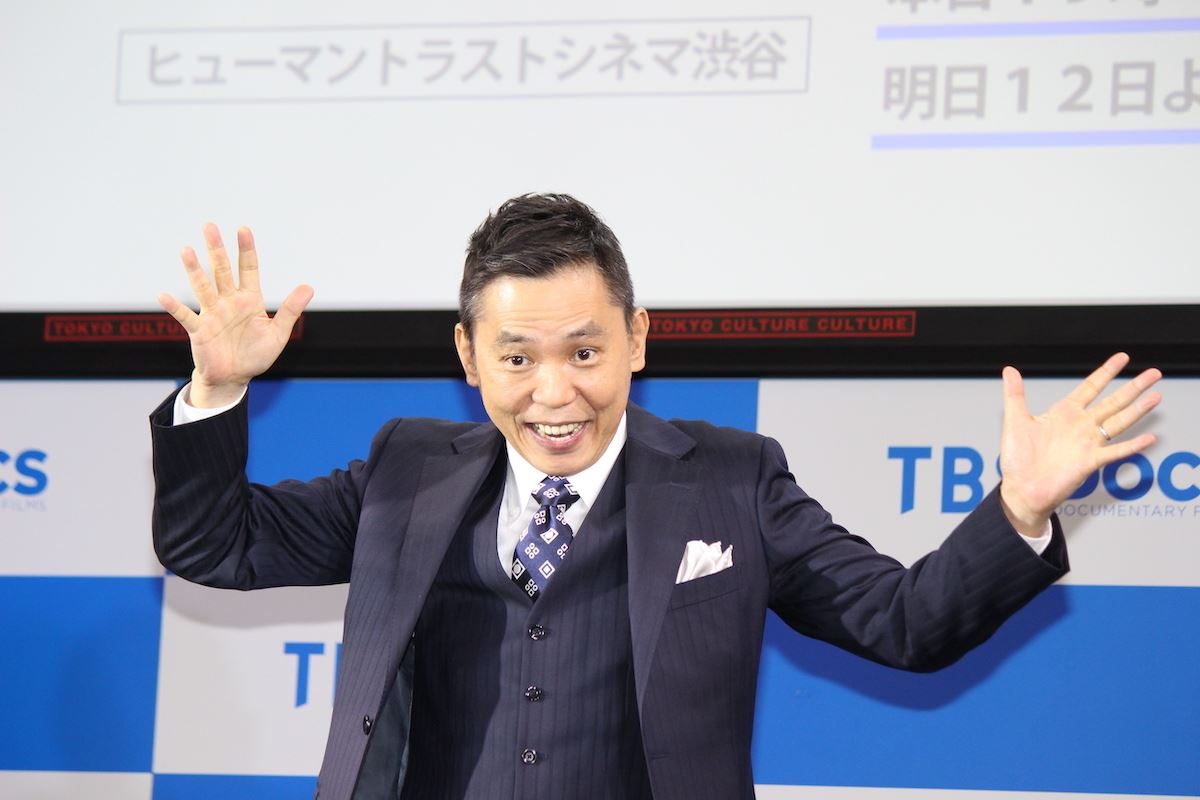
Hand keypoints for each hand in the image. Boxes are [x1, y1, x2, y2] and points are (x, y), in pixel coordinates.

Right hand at [158, 224, 312, 406]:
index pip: (248, 269)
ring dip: (194, 270)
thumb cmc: (256, 355)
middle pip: (222, 271)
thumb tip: (308, 287)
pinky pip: (186, 317)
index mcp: (249, 300)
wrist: (234, 377)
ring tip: (186, 250)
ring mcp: (212, 314)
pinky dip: (175, 307)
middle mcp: (229, 302)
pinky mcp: (199, 330)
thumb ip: (290, 310)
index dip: (246, 250)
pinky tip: (164, 296)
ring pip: (203, 287)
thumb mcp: (278, 333)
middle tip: (209, 226)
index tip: (243, 229)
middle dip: (216, 250)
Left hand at [998, 353, 1161, 536]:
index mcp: (1064, 413)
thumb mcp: (1015, 421)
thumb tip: (1009, 370)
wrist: (1021, 489)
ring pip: (1119, 422)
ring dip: (1138, 410)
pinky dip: (1131, 446)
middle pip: (1113, 401)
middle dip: (1134, 387)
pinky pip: (1115, 452)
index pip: (1090, 387)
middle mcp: (1080, 426)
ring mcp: (1088, 443)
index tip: (1122, 358)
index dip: (1106, 372)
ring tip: (1156, 397)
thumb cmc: (1018, 459)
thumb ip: (1015, 394)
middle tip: (1154, 373)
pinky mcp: (1090, 462)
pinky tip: (1148, 438)